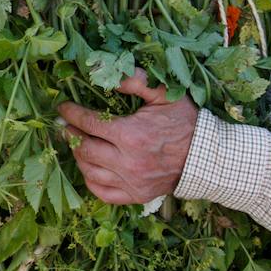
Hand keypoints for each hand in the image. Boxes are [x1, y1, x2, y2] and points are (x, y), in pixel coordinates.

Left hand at [57, 69, 197, 204]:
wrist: (206, 157)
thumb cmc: (185, 122)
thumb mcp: (164, 94)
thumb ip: (136, 81)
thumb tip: (108, 75)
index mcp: (131, 135)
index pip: (89, 123)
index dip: (72, 114)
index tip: (63, 108)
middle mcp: (127, 162)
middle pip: (84, 149)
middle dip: (71, 134)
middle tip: (66, 125)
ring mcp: (131, 182)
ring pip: (89, 171)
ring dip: (78, 156)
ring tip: (75, 143)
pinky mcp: (136, 195)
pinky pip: (102, 193)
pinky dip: (90, 181)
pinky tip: (89, 168)